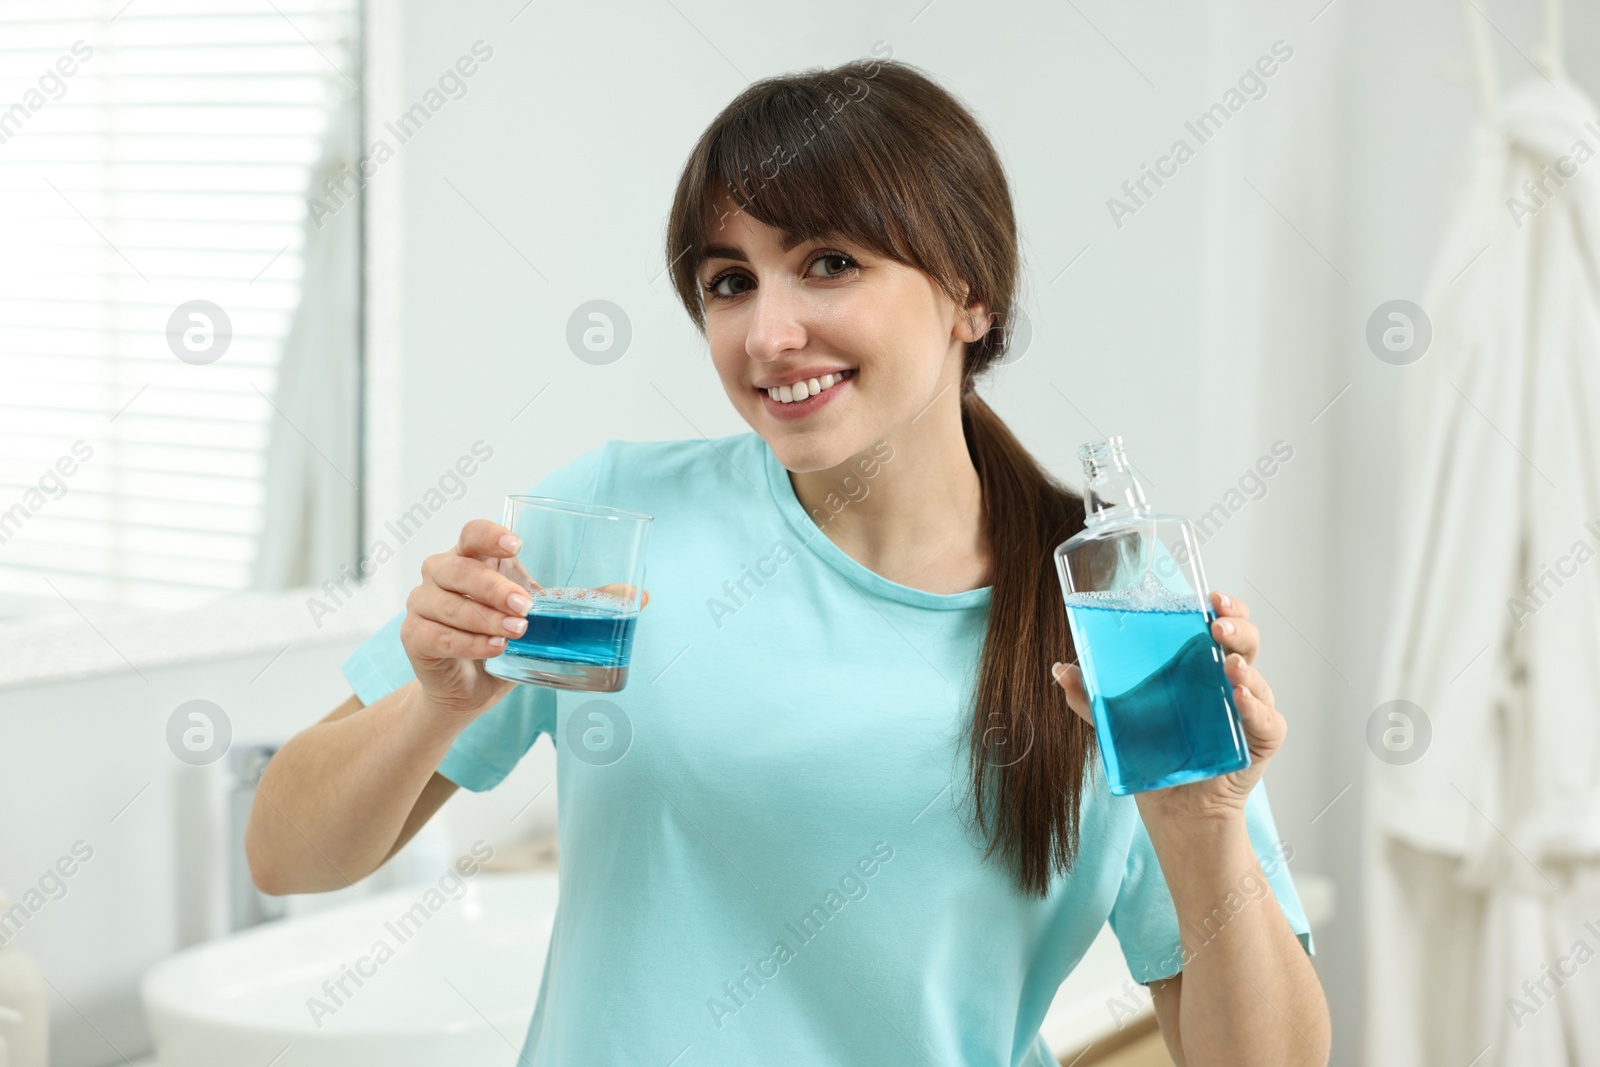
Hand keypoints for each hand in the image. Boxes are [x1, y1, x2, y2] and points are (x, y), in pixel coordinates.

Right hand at [402, 519, 650, 719]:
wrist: (469, 690)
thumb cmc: (507, 640)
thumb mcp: (546, 619)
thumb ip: (586, 603)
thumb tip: (641, 596)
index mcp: (472, 557)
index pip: (472, 532)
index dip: (489, 533)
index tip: (516, 544)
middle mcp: (441, 574)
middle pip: (459, 566)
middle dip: (494, 587)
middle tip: (526, 608)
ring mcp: (422, 604)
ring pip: (447, 603)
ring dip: (483, 618)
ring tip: (517, 632)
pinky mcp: (414, 637)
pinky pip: (437, 636)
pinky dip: (468, 643)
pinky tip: (494, 649)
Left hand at [1050, 590, 1285, 823]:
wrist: (1173, 803)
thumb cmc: (1153, 750)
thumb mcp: (1116, 720)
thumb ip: (1090, 696)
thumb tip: (1059, 669)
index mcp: (1199, 663)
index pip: (1222, 621)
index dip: (1224, 606)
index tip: (1210, 597)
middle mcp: (1228, 679)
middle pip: (1246, 641)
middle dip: (1237, 625)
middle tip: (1216, 624)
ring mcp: (1248, 708)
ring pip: (1258, 678)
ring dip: (1245, 667)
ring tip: (1228, 665)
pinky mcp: (1260, 739)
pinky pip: (1267, 721)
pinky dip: (1257, 709)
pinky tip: (1241, 699)